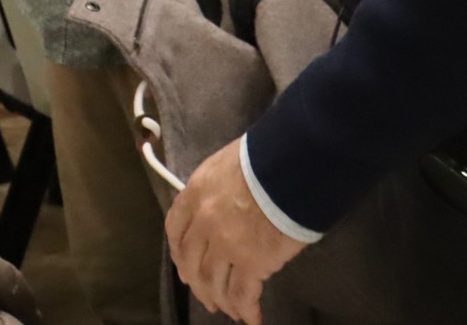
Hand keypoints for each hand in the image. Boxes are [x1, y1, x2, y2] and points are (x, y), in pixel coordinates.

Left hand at [165, 137, 306, 324]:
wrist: (290, 166)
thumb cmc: (264, 157)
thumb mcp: (228, 164)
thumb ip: (218, 188)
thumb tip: (224, 203)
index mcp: (196, 193)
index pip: (175, 227)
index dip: (178, 250)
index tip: (184, 264)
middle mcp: (204, 222)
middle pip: (191, 262)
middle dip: (197, 283)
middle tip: (205, 296)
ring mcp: (226, 245)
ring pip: (214, 283)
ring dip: (220, 300)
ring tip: (228, 309)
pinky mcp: (252, 263)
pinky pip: (243, 294)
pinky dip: (246, 310)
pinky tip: (252, 318)